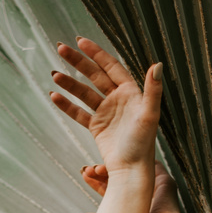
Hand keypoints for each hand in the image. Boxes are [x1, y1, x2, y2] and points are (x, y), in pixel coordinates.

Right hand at [50, 37, 161, 174]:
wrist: (131, 170)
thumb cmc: (143, 144)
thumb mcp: (150, 114)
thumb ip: (153, 89)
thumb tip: (157, 65)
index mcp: (131, 92)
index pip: (111, 66)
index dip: (96, 53)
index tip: (80, 41)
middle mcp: (118, 100)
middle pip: (94, 75)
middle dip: (77, 62)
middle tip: (61, 48)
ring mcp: (106, 113)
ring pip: (84, 92)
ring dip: (69, 83)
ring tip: (54, 74)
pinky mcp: (97, 127)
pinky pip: (79, 112)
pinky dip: (67, 105)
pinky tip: (54, 95)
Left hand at [78, 162, 182, 212]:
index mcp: (132, 207)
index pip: (112, 189)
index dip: (97, 182)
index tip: (85, 175)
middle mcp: (145, 197)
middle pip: (122, 177)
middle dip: (104, 171)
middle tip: (88, 169)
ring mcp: (156, 189)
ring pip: (135, 168)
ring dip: (117, 164)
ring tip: (98, 167)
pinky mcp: (166, 183)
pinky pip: (154, 164)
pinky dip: (140, 157)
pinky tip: (122, 157)